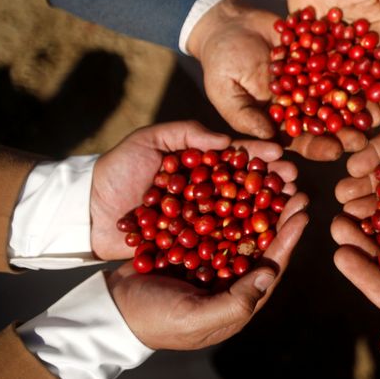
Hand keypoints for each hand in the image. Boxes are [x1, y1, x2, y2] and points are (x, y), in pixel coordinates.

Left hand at [90, 120, 297, 259]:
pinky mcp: (193, 245)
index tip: (281, 154)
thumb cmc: (116, 170)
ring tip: (289, 207)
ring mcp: (201, 219)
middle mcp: (206, 192)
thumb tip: (227, 141)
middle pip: (246, 185)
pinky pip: (221, 242)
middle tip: (295, 181)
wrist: (84, 213)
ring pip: (240, 213)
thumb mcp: (148, 140)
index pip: (236, 157)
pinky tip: (265, 239)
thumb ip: (186, 134)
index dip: (260, 155)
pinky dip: (243, 240)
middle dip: (272, 182)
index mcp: (200, 165)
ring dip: (266, 211)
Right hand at [107, 192, 308, 349]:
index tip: (303, 212)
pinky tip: (237, 178)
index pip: (272, 264)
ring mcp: (214, 258)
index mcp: (239, 298)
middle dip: (280, 213)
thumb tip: (270, 274)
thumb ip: (235, 302)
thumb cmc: (155, 320)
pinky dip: (227, 199)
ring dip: (258, 201)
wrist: (112, 307)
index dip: (288, 238)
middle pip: (263, 240)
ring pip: (243, 225)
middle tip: (295, 185)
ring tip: (272, 176)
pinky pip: (216, 219)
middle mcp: (232, 276)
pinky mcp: (195, 243)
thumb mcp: (195, 318)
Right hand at [188, 0, 362, 159]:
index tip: (335, 151)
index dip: (319, 147)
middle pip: (329, 120)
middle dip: (347, 129)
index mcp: (281, 120)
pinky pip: (339, 56)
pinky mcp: (321, 50)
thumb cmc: (220, 62)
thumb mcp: (225, 92)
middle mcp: (304, 101)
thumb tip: (269, 141)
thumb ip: (245, 117)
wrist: (228, 23)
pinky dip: (353, 60)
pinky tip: (370, 63)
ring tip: (375, 105)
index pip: (302, 140)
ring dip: (357, 99)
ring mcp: (315, 76)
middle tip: (365, 136)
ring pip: (340, 91)